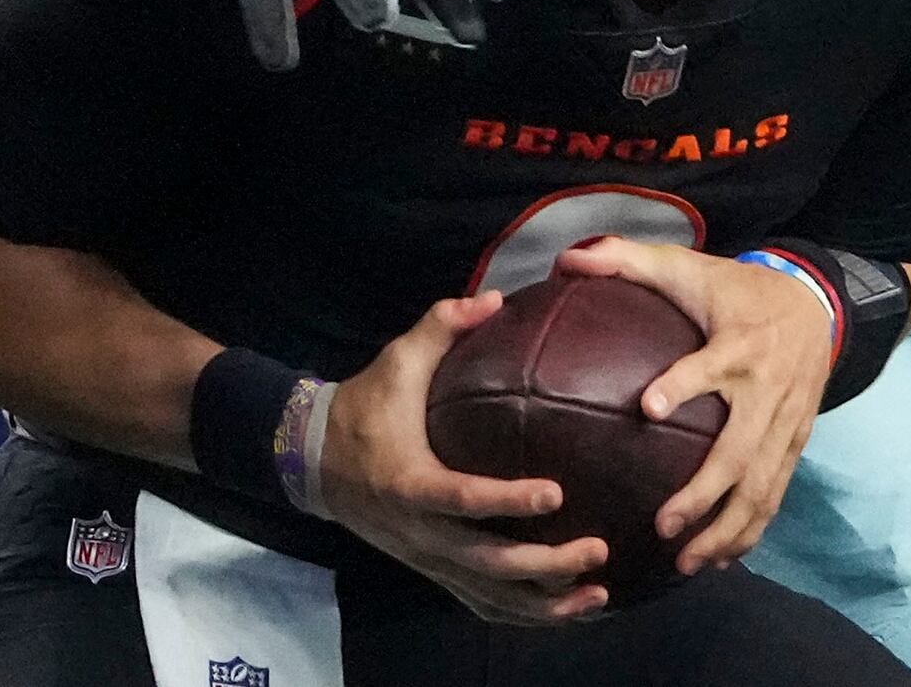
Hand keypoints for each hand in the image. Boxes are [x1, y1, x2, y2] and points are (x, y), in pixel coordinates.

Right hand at [317, 294, 608, 622]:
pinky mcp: (431, 569)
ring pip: (489, 596)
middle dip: (546, 564)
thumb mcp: (396, 360)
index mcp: (409, 481)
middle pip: (487, 563)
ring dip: (545, 602)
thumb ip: (442, 325)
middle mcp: (418, 531)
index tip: (557, 492)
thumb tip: (496, 297)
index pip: (464, 499)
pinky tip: (564, 609)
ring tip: (597, 593)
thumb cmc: (363, 406)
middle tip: (597, 549)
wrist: (312, 459)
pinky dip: (523, 613)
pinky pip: (481, 603)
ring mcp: (425, 557)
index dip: (509, 501)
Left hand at [555, 238, 832, 572]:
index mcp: (739, 345)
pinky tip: (720, 557)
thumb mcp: (686, 265)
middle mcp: (767, 390)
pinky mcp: (795, 444)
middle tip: (662, 525)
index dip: (682, 384)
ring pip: (762, 487)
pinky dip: (751, 529)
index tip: (647, 407)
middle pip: (740, 451)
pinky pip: (775, 494)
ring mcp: (786, 424)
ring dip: (727, 529)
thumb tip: (568, 257)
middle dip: (704, 493)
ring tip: (687, 561)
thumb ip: (627, 260)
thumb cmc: (734, 288)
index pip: (710, 366)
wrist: (815, 304)